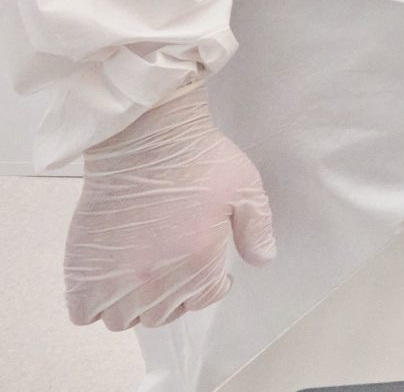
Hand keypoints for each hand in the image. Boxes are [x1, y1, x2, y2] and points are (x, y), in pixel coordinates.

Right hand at [65, 87, 275, 330]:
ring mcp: (116, 279)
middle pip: (162, 315)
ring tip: (139, 280)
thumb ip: (257, 230)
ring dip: (132, 306)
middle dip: (173, 298)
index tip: (208, 272)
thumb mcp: (246, 189)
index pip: (203, 300)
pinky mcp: (83, 269)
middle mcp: (156, 282)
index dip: (209, 286)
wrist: (144, 142)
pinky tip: (106, 283)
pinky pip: (83, 313)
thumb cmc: (198, 161)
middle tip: (173, 272)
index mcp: (199, 265)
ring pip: (122, 319)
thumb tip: (263, 260)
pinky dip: (93, 306)